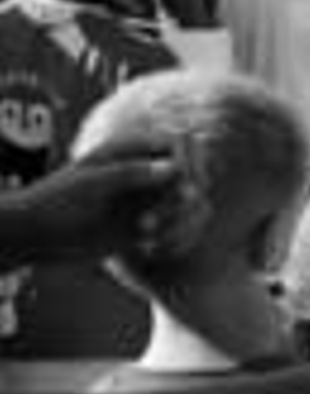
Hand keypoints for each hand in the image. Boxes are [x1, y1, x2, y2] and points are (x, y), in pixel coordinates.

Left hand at [8, 147, 205, 263]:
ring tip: (147, 235)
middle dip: (182, 199)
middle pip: (189, 174)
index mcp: (129, 150)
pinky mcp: (147, 224)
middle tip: (154, 220)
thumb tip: (175, 168)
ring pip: (188, 204)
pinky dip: (173, 239)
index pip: (178, 145)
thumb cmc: (55, 203)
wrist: (35, 237)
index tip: (183, 188)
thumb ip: (132, 173)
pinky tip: (149, 249)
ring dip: (178, 222)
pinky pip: (177, 228)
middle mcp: (143, 171)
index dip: (189, 163)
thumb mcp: (91, 185)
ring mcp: (146, 198)